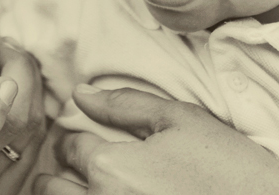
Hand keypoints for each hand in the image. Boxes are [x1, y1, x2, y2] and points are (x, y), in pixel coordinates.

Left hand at [33, 85, 278, 194]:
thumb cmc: (227, 164)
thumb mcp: (181, 120)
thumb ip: (125, 104)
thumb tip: (81, 93)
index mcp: (111, 166)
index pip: (69, 146)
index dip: (77, 139)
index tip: (88, 140)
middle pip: (51, 188)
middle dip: (62, 173)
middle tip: (88, 167)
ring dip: (76, 192)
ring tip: (103, 184)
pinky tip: (118, 193)